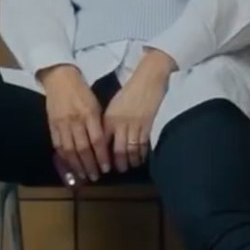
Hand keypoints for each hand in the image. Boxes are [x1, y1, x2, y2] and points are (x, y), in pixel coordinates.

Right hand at [41, 66, 107, 182]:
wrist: (60, 78)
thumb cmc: (82, 91)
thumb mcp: (96, 105)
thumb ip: (99, 124)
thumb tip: (104, 146)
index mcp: (90, 114)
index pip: (97, 140)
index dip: (102, 156)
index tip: (106, 168)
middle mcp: (76, 121)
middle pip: (84, 148)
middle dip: (90, 165)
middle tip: (95, 177)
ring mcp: (62, 124)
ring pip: (70, 150)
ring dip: (77, 165)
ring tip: (83, 176)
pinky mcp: (51, 125)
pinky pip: (58, 145)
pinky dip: (64, 158)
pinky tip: (69, 166)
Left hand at [103, 50, 176, 171]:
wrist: (149, 79)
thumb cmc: (130, 91)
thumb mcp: (114, 106)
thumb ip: (108, 122)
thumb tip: (104, 140)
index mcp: (109, 117)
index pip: (102, 141)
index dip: (100, 155)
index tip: (99, 164)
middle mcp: (121, 123)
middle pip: (118, 150)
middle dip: (116, 163)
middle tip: (115, 171)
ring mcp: (136, 125)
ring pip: (131, 150)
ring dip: (129, 161)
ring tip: (127, 167)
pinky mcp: (148, 125)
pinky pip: (143, 145)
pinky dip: (141, 154)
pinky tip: (139, 159)